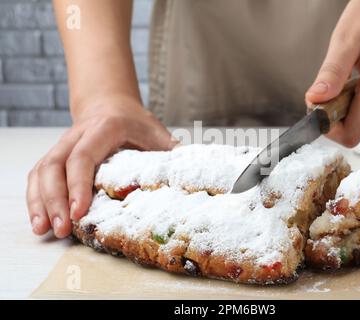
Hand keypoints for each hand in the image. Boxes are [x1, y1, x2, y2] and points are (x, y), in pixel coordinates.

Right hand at [26, 95, 177, 237]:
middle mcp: (77, 135)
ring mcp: (63, 144)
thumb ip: (172, 153)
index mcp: (104, 127)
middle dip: (55, 199)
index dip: (79, 184)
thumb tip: (196, 179)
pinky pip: (38, 175)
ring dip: (40, 202)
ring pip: (41, 171)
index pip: (84, 156)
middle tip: (63, 229)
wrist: (111, 105)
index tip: (80, 211)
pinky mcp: (56, 155)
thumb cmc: (137, 122)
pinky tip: (40, 220)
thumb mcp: (157, 132)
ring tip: (44, 230)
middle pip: (55, 165)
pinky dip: (36, 198)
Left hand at [306, 0, 359, 146]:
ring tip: (345, 82)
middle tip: (328, 91)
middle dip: (336, 118)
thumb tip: (314, 100)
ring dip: (348, 112)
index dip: (328, 126)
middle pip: (358, 132)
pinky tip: (358, 83)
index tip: (317, 106)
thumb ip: (331, 72)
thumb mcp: (346, 37)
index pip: (352, 132)